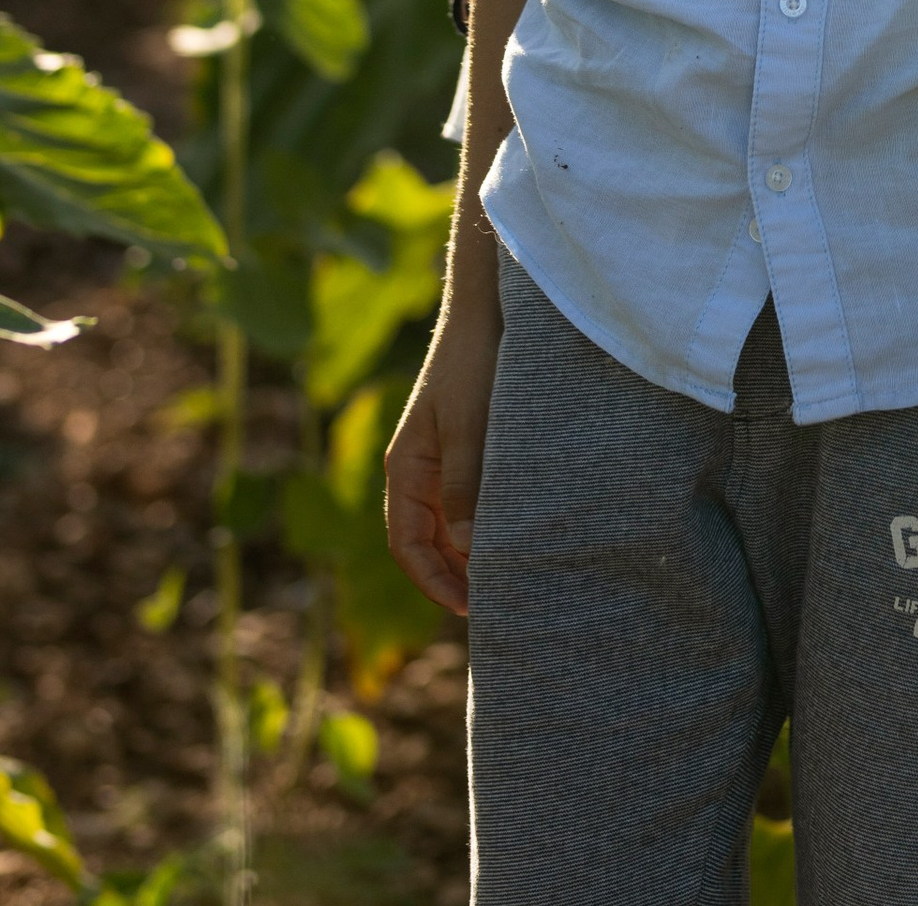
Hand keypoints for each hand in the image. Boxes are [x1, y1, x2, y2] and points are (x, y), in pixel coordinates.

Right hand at [384, 299, 500, 613]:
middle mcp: (418, 469)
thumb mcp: (470, 426)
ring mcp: (440, 459)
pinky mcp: (465, 446)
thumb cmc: (474, 363)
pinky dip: (482, 524)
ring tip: (505, 580)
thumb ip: (467, 486)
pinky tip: (511, 535)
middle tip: (494, 605)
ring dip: (468, 554)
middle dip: (452, 576)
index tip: (467, 608)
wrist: (487, 309)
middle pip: (426, 542)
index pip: (406, 544)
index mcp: (406, 467)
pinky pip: (467, 500)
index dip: (433, 582)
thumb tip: (470, 551)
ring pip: (447, 524)